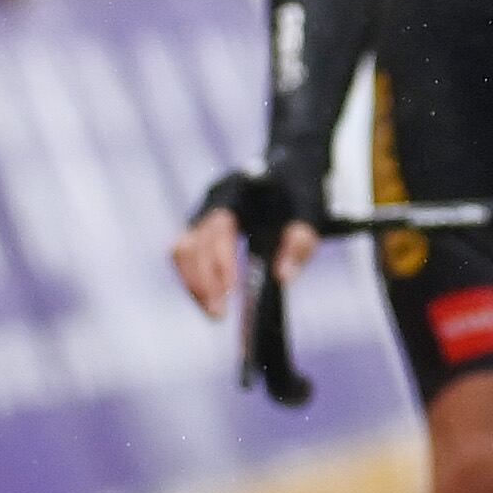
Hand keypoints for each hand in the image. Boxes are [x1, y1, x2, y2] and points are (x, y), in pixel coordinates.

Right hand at [171, 201, 319, 318]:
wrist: (290, 177)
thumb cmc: (299, 197)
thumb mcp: (310, 217)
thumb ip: (299, 244)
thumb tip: (283, 277)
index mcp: (238, 190)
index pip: (220, 228)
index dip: (220, 260)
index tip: (232, 290)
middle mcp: (213, 201)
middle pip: (193, 243)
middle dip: (203, 282)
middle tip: (219, 315)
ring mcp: (202, 214)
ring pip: (183, 252)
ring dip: (194, 284)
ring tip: (214, 313)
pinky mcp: (199, 229)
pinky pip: (185, 257)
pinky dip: (193, 279)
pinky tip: (210, 300)